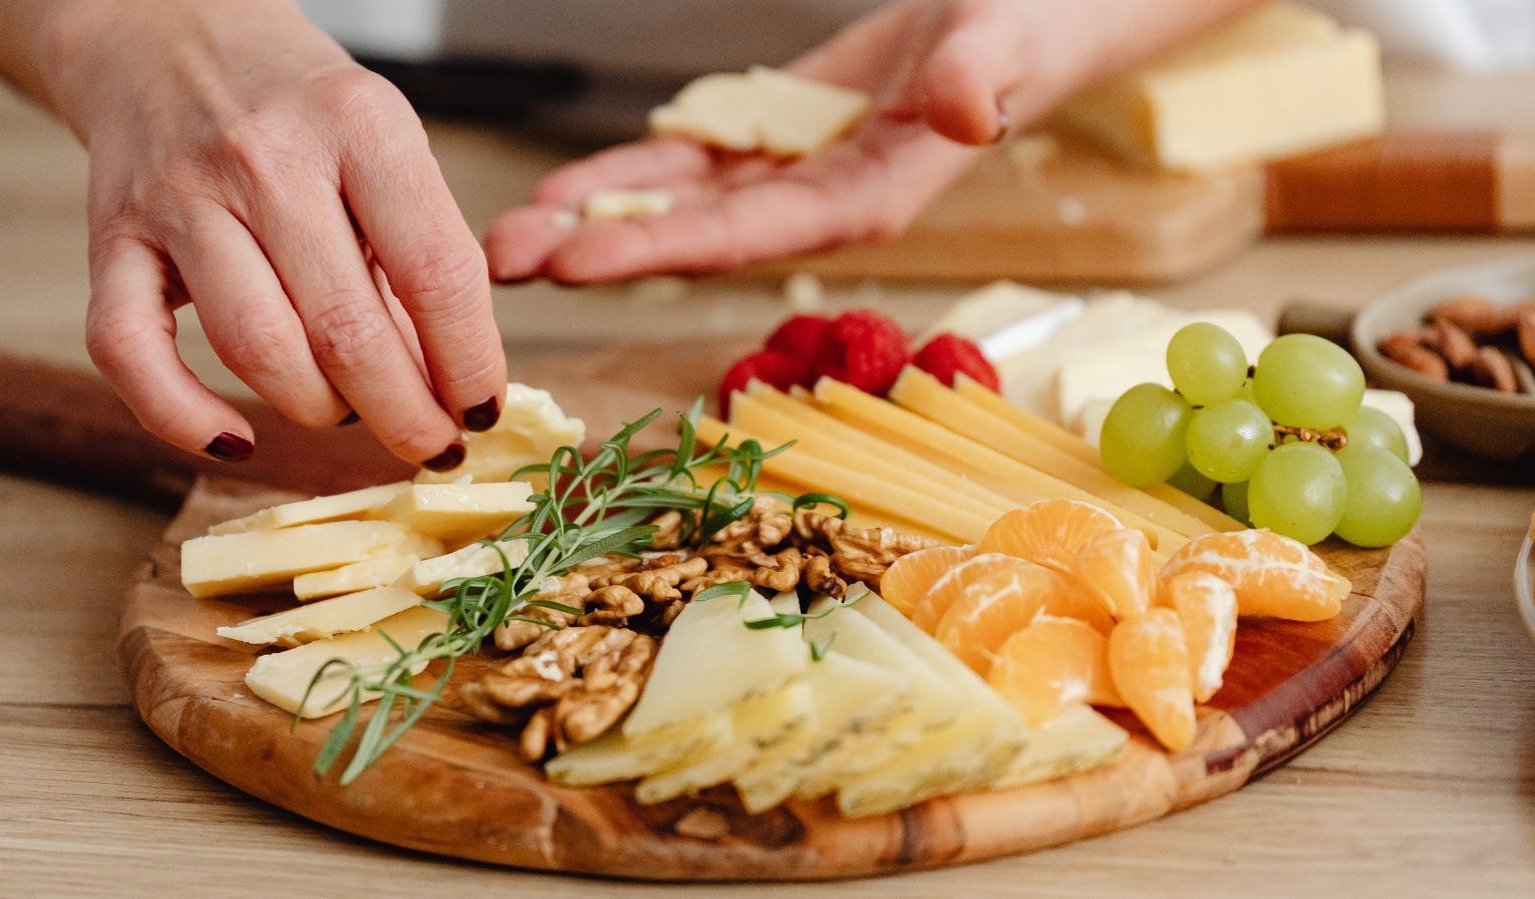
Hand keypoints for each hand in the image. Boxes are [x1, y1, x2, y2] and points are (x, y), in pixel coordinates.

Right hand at [27, 1, 505, 466]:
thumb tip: (451, 383)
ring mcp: (181, 198)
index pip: (438, 272)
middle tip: (431, 444)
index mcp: (360, 125)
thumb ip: (416, 249)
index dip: (470, 363)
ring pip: (257, 350)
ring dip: (317, 411)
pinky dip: (182, 417)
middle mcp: (267, 157)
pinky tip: (235, 441)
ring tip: (349, 414)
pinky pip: (132, 352)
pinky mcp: (112, 237)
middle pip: (348, 330)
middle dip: (405, 414)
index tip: (482, 411)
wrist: (164, 32)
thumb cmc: (297, 107)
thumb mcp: (383, 144)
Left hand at [485, 0, 1256, 282]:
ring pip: (680, 208)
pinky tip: (567, 192)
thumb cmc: (1030, 27)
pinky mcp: (780, 140)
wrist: (1034, 15)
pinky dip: (630, 179)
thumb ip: (984, 80)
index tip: (576, 262)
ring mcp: (795, 176)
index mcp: (868, 199)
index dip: (661, 250)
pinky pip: (693, 167)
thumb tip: (966, 112)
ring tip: (509, 239)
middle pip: (694, 237)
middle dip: (598, 251)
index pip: (749, 233)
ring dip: (596, 223)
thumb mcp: (1008, 41)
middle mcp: (820, 203)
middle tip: (500, 264)